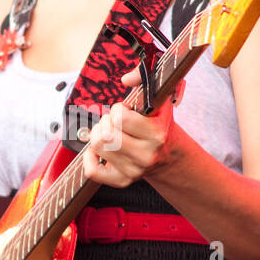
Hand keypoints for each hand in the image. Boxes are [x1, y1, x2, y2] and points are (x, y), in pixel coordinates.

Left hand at [79, 65, 185, 186]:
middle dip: (105, 122)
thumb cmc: (159, 123)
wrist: (169, 155)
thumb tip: (127, 79)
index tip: (126, 111)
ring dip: (98, 135)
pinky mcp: (122, 181)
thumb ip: (146, 78)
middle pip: (104, 134)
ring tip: (110, 133)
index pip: (120, 117)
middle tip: (115, 123)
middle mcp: (146, 155)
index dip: (118, 109)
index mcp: (157, 134)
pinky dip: (90, 158)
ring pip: (96, 147)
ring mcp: (134, 170)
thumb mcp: (160, 97)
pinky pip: (92, 171)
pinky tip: (100, 151)